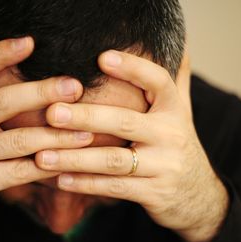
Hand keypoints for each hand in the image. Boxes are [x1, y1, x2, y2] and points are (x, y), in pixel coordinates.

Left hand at [35, 49, 228, 241]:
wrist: (198, 196)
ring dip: (75, 158)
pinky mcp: (154, 193)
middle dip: (86, 117)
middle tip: (52, 113)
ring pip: (113, 160)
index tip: (101, 58)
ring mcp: (164, 166)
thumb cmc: (177, 145)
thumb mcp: (183, 112)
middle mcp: (171, 135)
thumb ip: (176, 81)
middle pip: (125, 121)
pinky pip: (114, 188)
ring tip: (42, 156)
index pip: (158, 81)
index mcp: (174, 110)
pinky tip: (60, 180)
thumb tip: (180, 45)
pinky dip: (85, 184)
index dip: (132, 68)